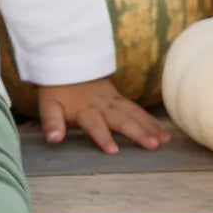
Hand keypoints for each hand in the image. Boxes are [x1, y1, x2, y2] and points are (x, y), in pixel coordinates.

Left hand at [38, 77, 169, 154]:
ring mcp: (113, 101)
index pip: (94, 124)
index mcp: (85, 110)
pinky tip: (163, 132)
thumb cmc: (57, 90)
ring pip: (133, 113)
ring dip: (149, 126)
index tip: (113, 150)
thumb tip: (54, 139)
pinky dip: (151, 120)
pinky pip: (137, 110)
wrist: (66, 62)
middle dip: (137, 131)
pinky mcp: (119, 98)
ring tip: (163, 141)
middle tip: (153, 145)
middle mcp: (102, 105)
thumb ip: (51, 122)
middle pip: (121, 119)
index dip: (102, 136)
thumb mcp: (49, 105)